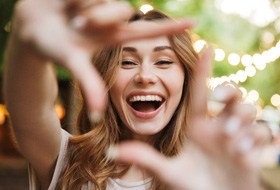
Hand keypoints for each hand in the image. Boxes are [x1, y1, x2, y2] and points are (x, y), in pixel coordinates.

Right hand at [12, 0, 192, 112]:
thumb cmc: (49, 47)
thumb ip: (88, 84)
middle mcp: (111, 19)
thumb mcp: (72, 63)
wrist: (29, 26)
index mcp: (114, 37)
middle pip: (122, 10)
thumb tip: (97, 115)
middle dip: (99, 17)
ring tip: (70, 16)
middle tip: (77, 25)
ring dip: (84, 7)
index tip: (194, 24)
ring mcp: (101, 3)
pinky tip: (66, 2)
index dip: (170, 29)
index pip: (148, 32)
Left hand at [108, 47, 268, 189]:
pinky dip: (254, 140)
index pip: (199, 92)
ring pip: (248, 110)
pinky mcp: (254, 148)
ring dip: (241, 120)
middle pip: (231, 94)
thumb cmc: (192, 187)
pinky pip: (263, 133)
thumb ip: (145, 158)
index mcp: (198, 126)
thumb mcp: (168, 172)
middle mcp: (218, 126)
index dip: (203, 70)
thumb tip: (113, 150)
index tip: (205, 46)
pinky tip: (243, 154)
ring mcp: (238, 136)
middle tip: (218, 100)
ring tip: (230, 139)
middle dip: (228, 91)